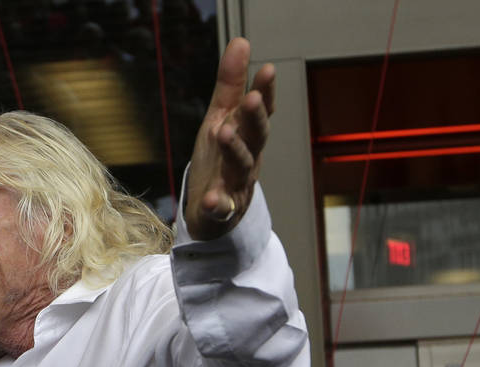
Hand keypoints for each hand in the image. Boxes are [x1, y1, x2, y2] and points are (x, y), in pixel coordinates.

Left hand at [184, 37, 273, 239]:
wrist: (211, 212)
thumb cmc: (218, 161)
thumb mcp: (221, 119)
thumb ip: (230, 84)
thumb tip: (241, 42)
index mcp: (247, 135)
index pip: (259, 111)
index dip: (265, 92)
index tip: (267, 70)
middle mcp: (247, 158)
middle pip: (255, 137)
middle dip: (254, 118)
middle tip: (250, 98)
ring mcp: (236, 185)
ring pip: (240, 168)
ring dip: (235, 150)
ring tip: (224, 133)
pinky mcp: (221, 210)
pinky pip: (221, 208)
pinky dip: (218, 204)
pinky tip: (212, 200)